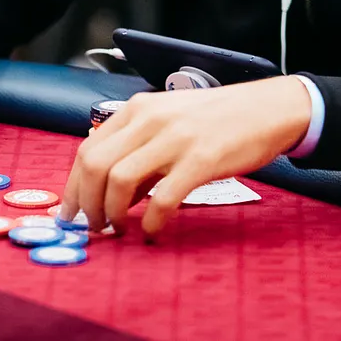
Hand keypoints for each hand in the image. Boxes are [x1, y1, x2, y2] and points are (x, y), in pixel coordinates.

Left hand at [60, 76, 312, 237]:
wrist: (269, 108)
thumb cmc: (219, 119)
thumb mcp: (171, 122)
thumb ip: (140, 151)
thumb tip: (112, 193)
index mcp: (139, 108)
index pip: (87, 150)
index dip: (72, 187)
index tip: (71, 213)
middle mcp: (150, 119)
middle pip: (95, 166)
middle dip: (87, 205)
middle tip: (95, 228)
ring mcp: (175, 138)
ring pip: (119, 181)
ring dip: (112, 214)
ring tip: (120, 230)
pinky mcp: (201, 160)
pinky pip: (163, 199)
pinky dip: (151, 222)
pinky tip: (153, 232)